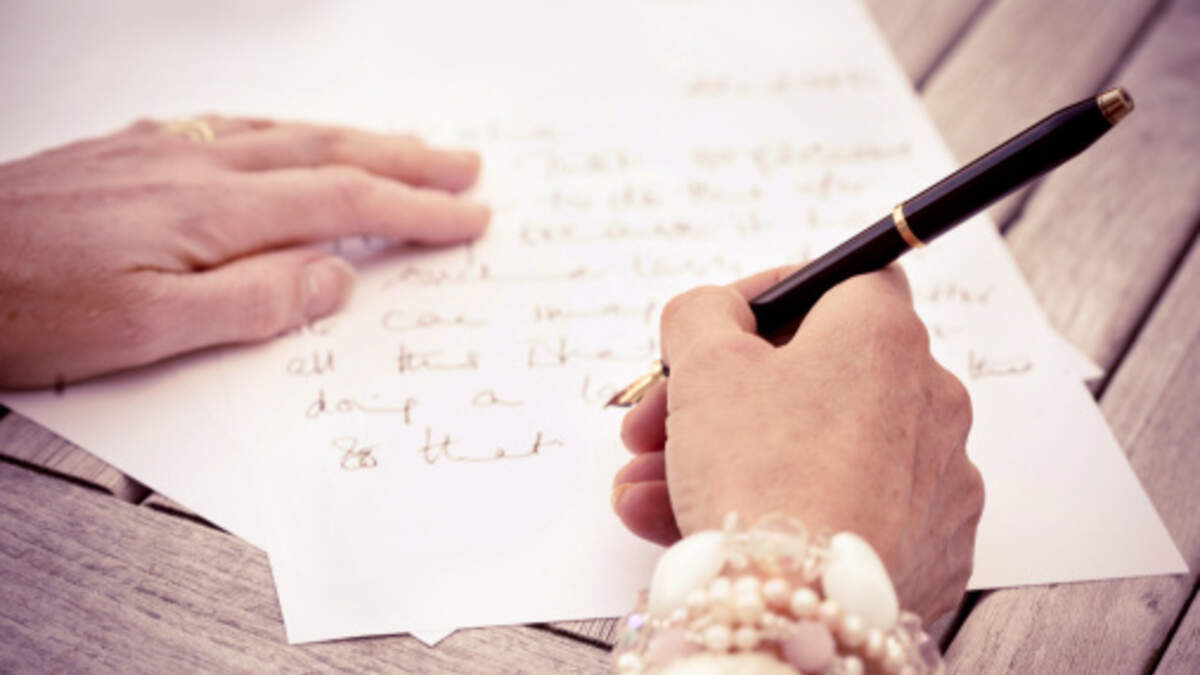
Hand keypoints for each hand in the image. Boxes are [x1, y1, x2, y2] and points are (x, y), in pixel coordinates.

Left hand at [0, 116, 488, 387]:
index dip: (415, 210)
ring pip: (286, 133)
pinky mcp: (130, 150)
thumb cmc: (25, 305)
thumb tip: (334, 278)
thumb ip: (254, 301)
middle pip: (328, 152)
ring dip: (358, 139)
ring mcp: (161, 150)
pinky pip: (235, 126)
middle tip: (464, 166)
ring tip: (404, 147)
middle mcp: (194, 165)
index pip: (343, 203)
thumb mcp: (148, 331)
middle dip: (407, 161)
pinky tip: (291, 135)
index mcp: (212, 210)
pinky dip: (289, 130)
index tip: (467, 216)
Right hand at [611, 265, 983, 619]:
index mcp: (885, 335)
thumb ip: (703, 311)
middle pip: (812, 379)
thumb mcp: (704, 362)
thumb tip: (718, 311)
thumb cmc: (760, 470)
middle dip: (718, 400)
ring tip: (647, 491)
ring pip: (814, 452)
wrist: (804, 606)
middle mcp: (929, 399)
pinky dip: (780, 513)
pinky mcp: (931, 549)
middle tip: (655, 427)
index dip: (769, 300)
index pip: (842, 282)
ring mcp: (935, 481)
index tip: (716, 331)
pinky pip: (842, 512)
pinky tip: (697, 527)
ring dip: (726, 461)